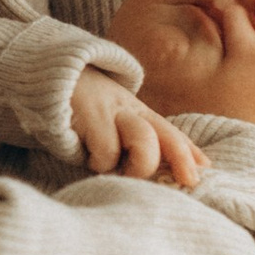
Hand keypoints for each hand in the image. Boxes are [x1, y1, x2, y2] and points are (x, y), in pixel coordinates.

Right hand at [67, 67, 199, 186]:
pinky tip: (88, 158)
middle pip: (166, 134)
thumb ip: (136, 139)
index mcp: (138, 113)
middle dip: (181, 159)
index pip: (170, 133)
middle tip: (186, 182)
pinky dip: (100, 164)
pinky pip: (107, 151)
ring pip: (145, 141)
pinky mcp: (90, 117)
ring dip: (140, 165)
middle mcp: (130, 111)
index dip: (189, 153)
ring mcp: (111, 112)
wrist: (50, 72)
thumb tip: (170, 165)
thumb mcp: (113, 120)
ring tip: (123, 174)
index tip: (203, 172)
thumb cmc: (83, 107)